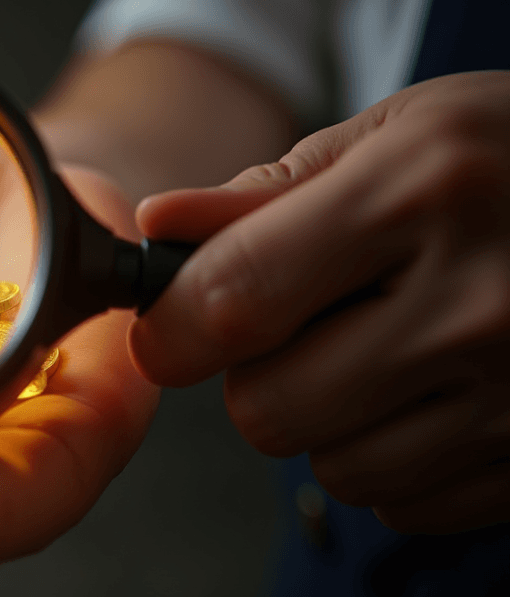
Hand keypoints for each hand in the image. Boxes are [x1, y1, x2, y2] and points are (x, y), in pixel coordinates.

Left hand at [131, 72, 509, 533]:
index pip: (238, 299)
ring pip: (336, 467)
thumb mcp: (399, 136)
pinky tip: (435, 391)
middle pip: (269, 410)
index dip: (174, 326)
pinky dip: (397, 456)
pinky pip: (407, 503)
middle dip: (256, 376)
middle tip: (301, 328)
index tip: (169, 328)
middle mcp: (478, 303)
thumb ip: (269, 192)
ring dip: (330, 420)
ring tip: (385, 350)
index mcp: (424, 193)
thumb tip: (160, 229)